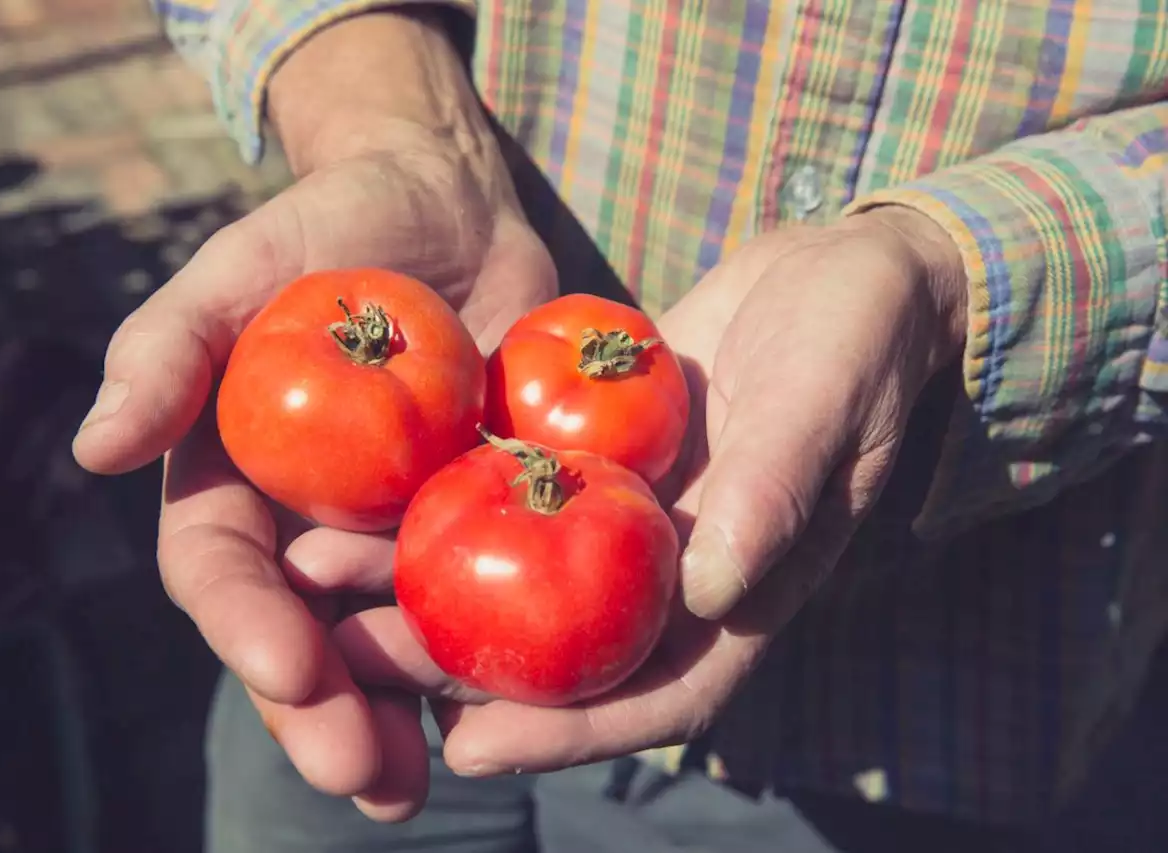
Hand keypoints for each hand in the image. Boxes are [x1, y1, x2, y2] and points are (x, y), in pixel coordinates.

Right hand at [71, 10, 554, 821]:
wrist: (451, 214)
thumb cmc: (332, 229)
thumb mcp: (245, 269)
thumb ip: (168, 348)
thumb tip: (91, 451)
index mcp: (239, 488)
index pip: (224, 576)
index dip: (248, 629)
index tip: (289, 671)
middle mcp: (311, 531)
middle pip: (307, 640)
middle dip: (330, 715)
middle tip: (369, 780)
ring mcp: (398, 535)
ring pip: (393, 643)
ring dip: (412, 712)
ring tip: (438, 773)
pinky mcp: (482, 520)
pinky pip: (489, 593)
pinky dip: (501, 652)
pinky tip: (529, 704)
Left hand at [329, 207, 966, 784]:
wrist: (839, 270)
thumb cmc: (861, 339)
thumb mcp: (827, 400)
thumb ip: (776, 490)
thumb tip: (711, 588)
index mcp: (740, 592)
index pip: (655, 695)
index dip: (566, 735)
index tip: (469, 748)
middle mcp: (672, 569)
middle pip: (561, 646)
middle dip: (459, 665)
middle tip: (353, 661)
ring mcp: (628, 511)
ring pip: (519, 567)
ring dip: (426, 576)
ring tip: (320, 571)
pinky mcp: (595, 449)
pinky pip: (513, 484)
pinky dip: (448, 493)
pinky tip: (368, 487)